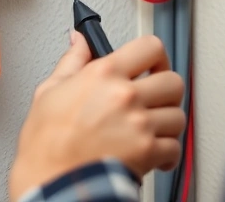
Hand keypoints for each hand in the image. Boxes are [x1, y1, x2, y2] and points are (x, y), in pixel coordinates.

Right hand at [9, 33, 185, 200]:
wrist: (52, 183)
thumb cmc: (47, 145)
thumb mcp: (50, 91)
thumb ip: (72, 61)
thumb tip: (79, 42)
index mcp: (104, 74)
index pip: (150, 47)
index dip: (156, 56)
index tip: (152, 66)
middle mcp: (126, 95)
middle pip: (173, 81)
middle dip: (167, 92)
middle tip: (155, 100)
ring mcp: (139, 124)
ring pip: (178, 116)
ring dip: (167, 125)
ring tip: (150, 130)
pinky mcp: (148, 151)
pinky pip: (175, 147)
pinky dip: (167, 153)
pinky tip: (153, 154)